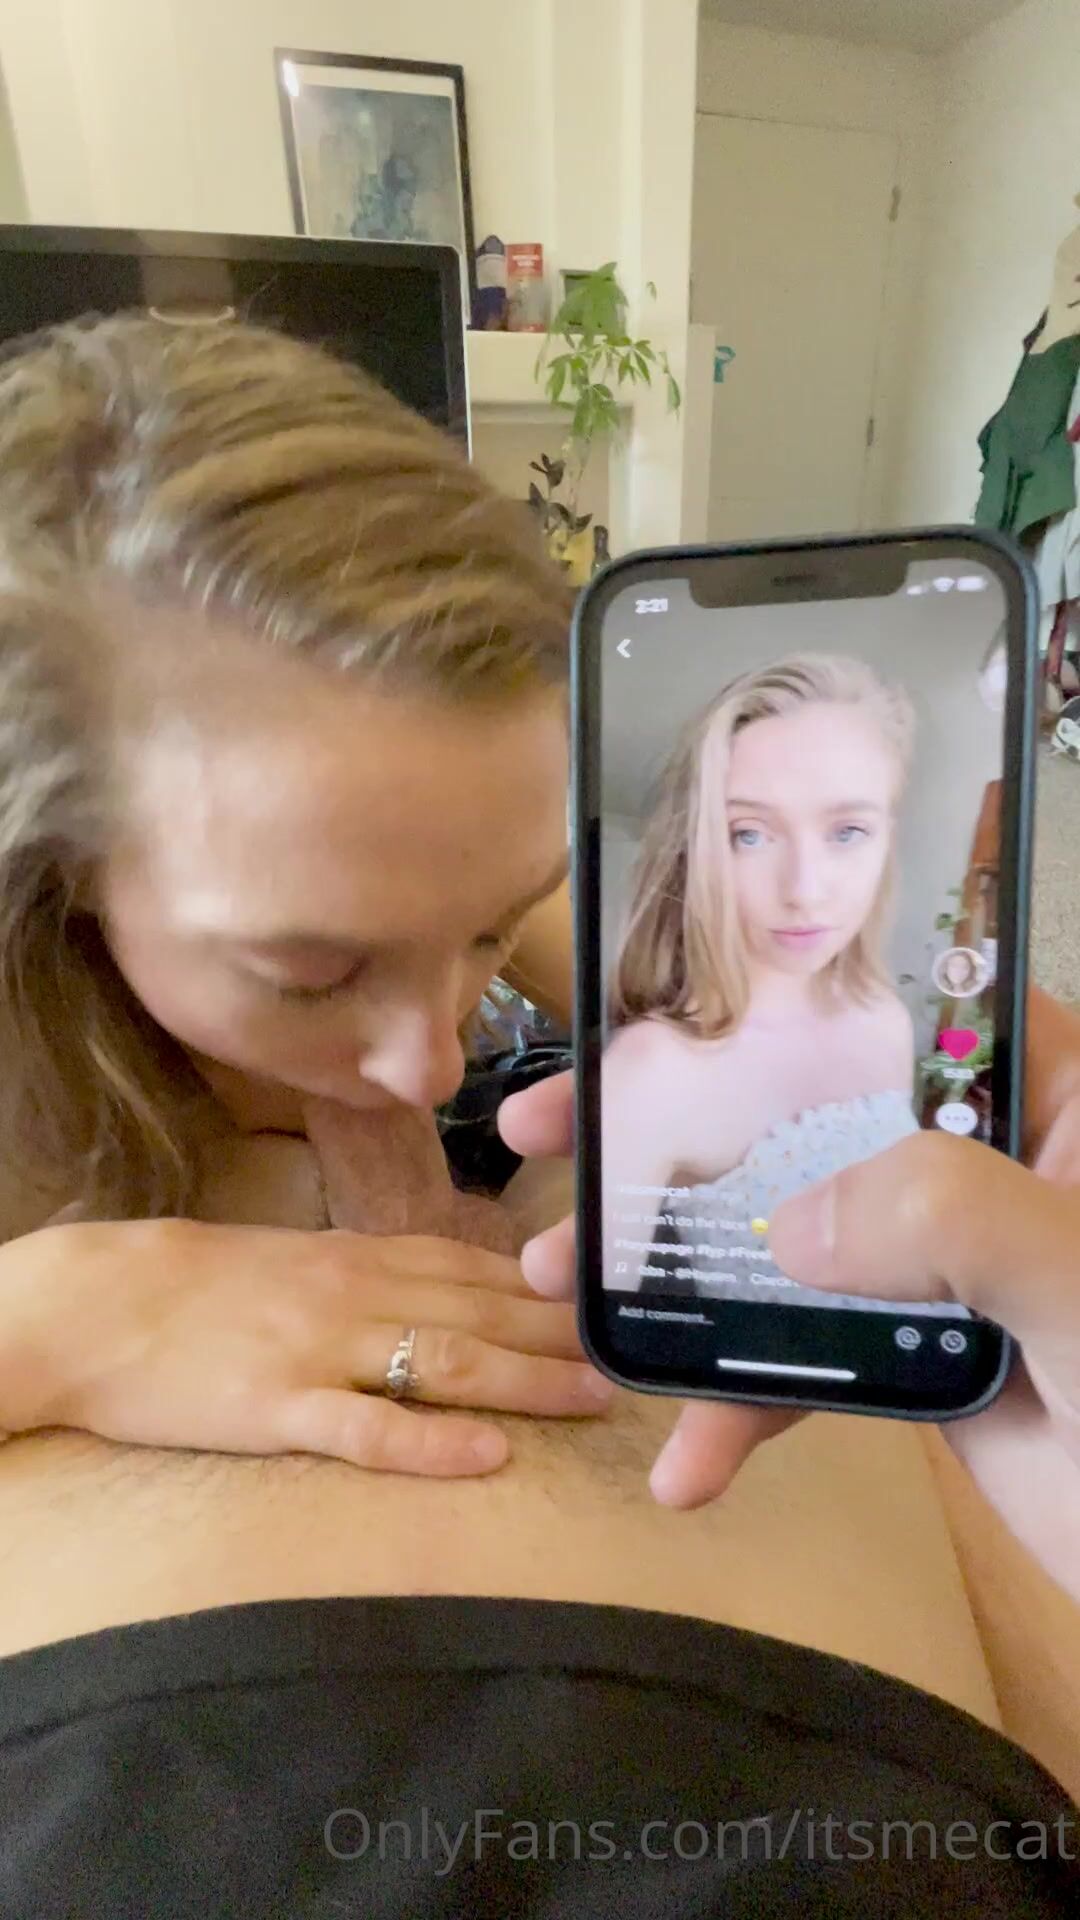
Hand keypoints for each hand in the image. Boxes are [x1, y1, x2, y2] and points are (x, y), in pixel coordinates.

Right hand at [0, 1219, 611, 1476]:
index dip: (553, 1291)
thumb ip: (375, 1272)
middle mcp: (356, 1295)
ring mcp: (320, 1351)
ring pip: (444, 1361)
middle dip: (565, 1336)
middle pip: (481, 1312)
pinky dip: (430, 1442)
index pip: (478, 1269)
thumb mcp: (299, 1260)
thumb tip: (450, 1286)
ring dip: (527, 1380)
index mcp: (361, 1257)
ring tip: (595, 1398)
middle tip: (640, 1355)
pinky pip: (364, 1427)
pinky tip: (487, 1454)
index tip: (616, 1302)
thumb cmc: (199, 1285)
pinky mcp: (277, 1409)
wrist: (99, 1303)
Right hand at [500, 991, 1079, 1602]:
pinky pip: (815, 1359)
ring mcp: (954, 1262)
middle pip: (813, 1112)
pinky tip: (690, 1465)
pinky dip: (748, 1410)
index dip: (771, 993)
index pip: (901, 1002)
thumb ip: (956, 1217)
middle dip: (677, 1134)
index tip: (648, 1012)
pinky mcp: (927, 1357)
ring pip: (794, 1237)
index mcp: (1056, 1099)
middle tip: (550, 1138)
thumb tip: (796, 1225)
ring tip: (563, 1294)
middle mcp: (994, 1160)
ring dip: (678, 1274)